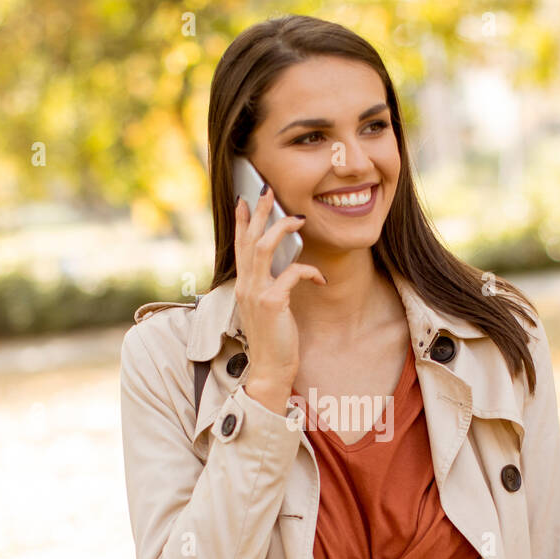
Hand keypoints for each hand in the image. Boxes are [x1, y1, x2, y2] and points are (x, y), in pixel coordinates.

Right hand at [232, 185, 325, 405]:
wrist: (270, 369)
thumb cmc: (273, 340)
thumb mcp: (268, 308)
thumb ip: (270, 286)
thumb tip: (286, 266)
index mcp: (242, 285)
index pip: (239, 246)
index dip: (242, 221)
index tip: (244, 199)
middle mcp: (245, 286)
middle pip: (249, 239)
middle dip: (259, 212)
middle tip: (267, 189)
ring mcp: (255, 293)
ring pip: (263, 248)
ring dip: (281, 228)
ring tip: (297, 218)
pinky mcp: (272, 302)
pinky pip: (291, 274)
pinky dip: (308, 270)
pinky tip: (320, 277)